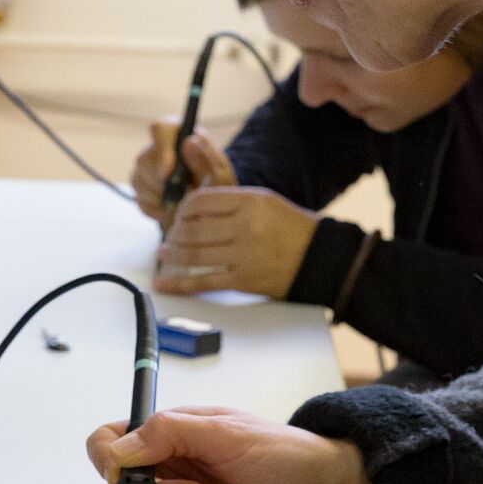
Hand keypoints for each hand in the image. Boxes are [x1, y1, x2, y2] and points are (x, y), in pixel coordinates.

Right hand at [131, 120, 235, 224]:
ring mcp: (142, 171)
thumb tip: (189, 141)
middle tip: (187, 192)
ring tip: (184, 200)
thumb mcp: (219, 174)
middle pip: (145, 159)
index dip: (162, 148)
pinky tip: (175, 208)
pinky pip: (143, 202)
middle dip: (165, 182)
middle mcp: (155, 149)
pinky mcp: (139, 193)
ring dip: (164, 197)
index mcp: (178, 135)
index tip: (169, 172)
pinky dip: (160, 210)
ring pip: (141, 183)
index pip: (160, 128)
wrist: (209, 209)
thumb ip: (206, 159)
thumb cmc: (215, 184)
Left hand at [154, 186, 317, 297]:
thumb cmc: (291, 228)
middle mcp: (246, 226)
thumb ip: (231, 202)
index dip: (183, 208)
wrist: (319, 258)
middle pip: (194, 228)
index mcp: (250, 201)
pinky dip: (179, 283)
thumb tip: (193, 211)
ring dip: (172, 254)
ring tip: (163, 252)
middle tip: (170, 236)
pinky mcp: (243, 280)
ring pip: (194, 254)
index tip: (179, 215)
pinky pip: (203, 281)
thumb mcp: (265, 202)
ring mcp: (244, 255)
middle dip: (175, 233)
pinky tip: (163, 282)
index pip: (202, 200)